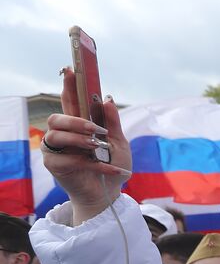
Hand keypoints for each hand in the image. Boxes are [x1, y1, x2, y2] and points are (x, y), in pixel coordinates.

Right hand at [42, 68, 130, 224]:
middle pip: (56, 118)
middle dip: (76, 122)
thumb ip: (112, 122)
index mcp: (79, 125)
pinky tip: (107, 168)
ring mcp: (56, 149)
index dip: (69, 86)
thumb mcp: (119, 143)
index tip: (71, 70)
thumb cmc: (112, 165)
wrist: (109, 194)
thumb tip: (106, 99)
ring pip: (55, 136)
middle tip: (96, 131)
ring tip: (97, 148)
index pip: (70, 102)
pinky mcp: (55, 166)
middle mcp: (63, 134)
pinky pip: (67, 159)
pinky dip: (91, 164)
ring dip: (79, 140)